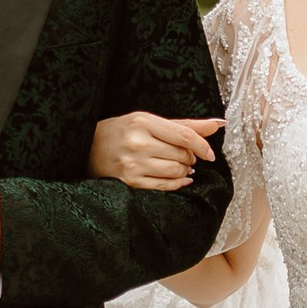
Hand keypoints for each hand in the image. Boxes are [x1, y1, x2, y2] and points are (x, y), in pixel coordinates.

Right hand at [91, 111, 223, 188]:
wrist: (87, 147)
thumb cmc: (122, 132)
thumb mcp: (149, 121)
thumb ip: (184, 125)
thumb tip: (219, 124)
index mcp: (143, 122)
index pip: (184, 136)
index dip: (202, 146)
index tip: (210, 154)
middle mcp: (138, 143)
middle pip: (182, 155)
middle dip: (190, 158)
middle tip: (186, 157)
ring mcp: (133, 164)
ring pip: (176, 172)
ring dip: (184, 172)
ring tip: (180, 167)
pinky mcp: (130, 182)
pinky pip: (164, 186)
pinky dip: (177, 184)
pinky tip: (178, 179)